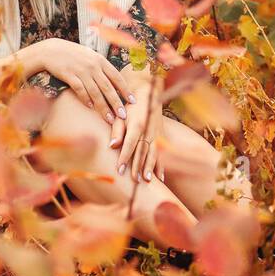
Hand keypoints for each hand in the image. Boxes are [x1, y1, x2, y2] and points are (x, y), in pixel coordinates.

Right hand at [28, 38, 134, 124]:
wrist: (52, 50)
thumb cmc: (73, 55)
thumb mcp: (91, 56)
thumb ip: (102, 68)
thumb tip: (115, 83)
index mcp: (101, 60)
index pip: (117, 77)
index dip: (126, 90)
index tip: (133, 101)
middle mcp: (93, 65)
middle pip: (108, 87)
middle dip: (117, 103)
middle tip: (123, 116)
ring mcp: (81, 70)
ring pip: (95, 92)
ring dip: (103, 107)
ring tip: (109, 119)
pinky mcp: (69, 75)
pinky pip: (80, 90)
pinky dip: (86, 99)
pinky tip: (90, 107)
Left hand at [110, 68, 164, 182]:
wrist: (149, 95)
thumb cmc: (130, 107)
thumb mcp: (120, 116)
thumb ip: (117, 131)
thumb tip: (112, 146)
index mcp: (137, 124)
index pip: (130, 144)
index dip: (125, 157)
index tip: (119, 170)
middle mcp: (149, 130)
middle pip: (143, 151)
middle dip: (139, 166)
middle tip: (135, 180)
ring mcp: (157, 134)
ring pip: (154, 153)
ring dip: (151, 167)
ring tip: (147, 180)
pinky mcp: (162, 137)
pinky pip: (163, 153)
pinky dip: (162, 166)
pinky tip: (160, 178)